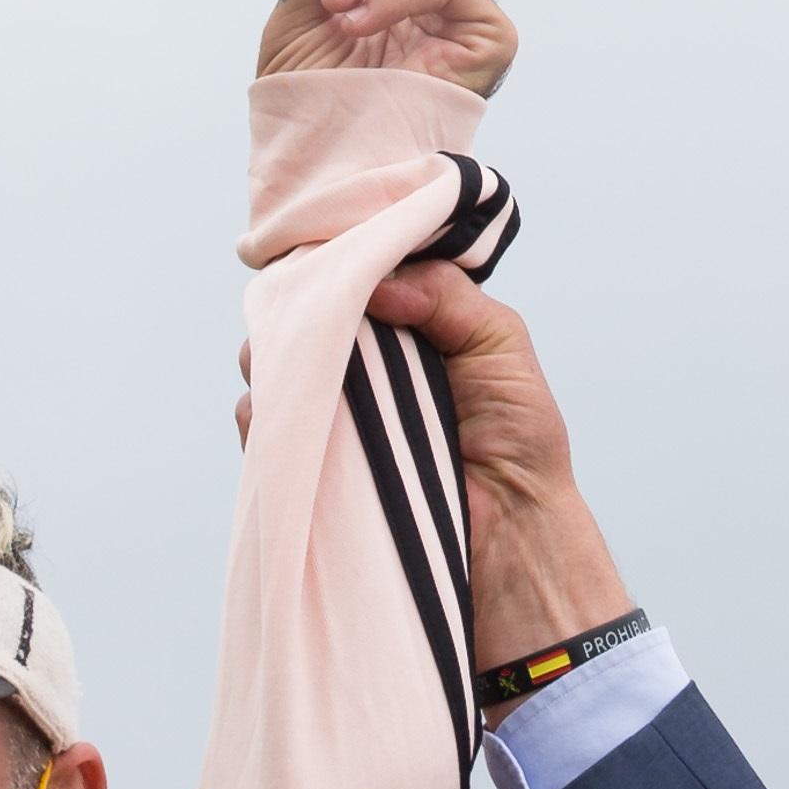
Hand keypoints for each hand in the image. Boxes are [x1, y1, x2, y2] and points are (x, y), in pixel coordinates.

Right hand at [236, 264, 630, 674]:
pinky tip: (287, 411)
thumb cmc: (522, 440)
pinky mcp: (315, 462)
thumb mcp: (501, 346)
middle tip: (310, 310)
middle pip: (306, 320)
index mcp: (410, 332)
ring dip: (278, 358)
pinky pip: (266, 429)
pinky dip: (266, 416)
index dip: (337, 267)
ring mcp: (336, 416)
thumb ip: (449, 297)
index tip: (329, 257)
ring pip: (277, 368)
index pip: (354, 283)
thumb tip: (378, 282)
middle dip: (299, 309)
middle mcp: (367, 368)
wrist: (512, 531)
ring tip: (303, 362)